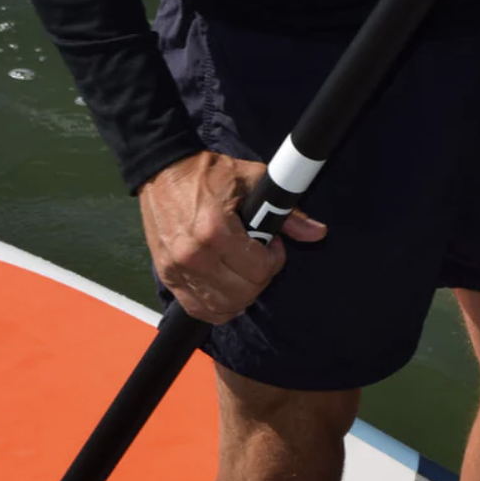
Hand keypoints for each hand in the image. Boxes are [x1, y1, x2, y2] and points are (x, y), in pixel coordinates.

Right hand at [138, 150, 326, 324]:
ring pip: (222, 307)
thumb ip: (286, 212)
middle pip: (242, 293)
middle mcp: (194, 255)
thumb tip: (316, 232)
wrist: (162, 171)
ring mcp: (178, 269)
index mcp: (215, 230)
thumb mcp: (252, 180)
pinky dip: (216, 307)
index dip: (274, 260)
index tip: (270, 246)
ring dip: (240, 296)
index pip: (259, 271)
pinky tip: (224, 290)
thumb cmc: (206, 173)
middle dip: (259, 279)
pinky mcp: (168, 276)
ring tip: (241, 273)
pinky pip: (198, 309)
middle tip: (257, 258)